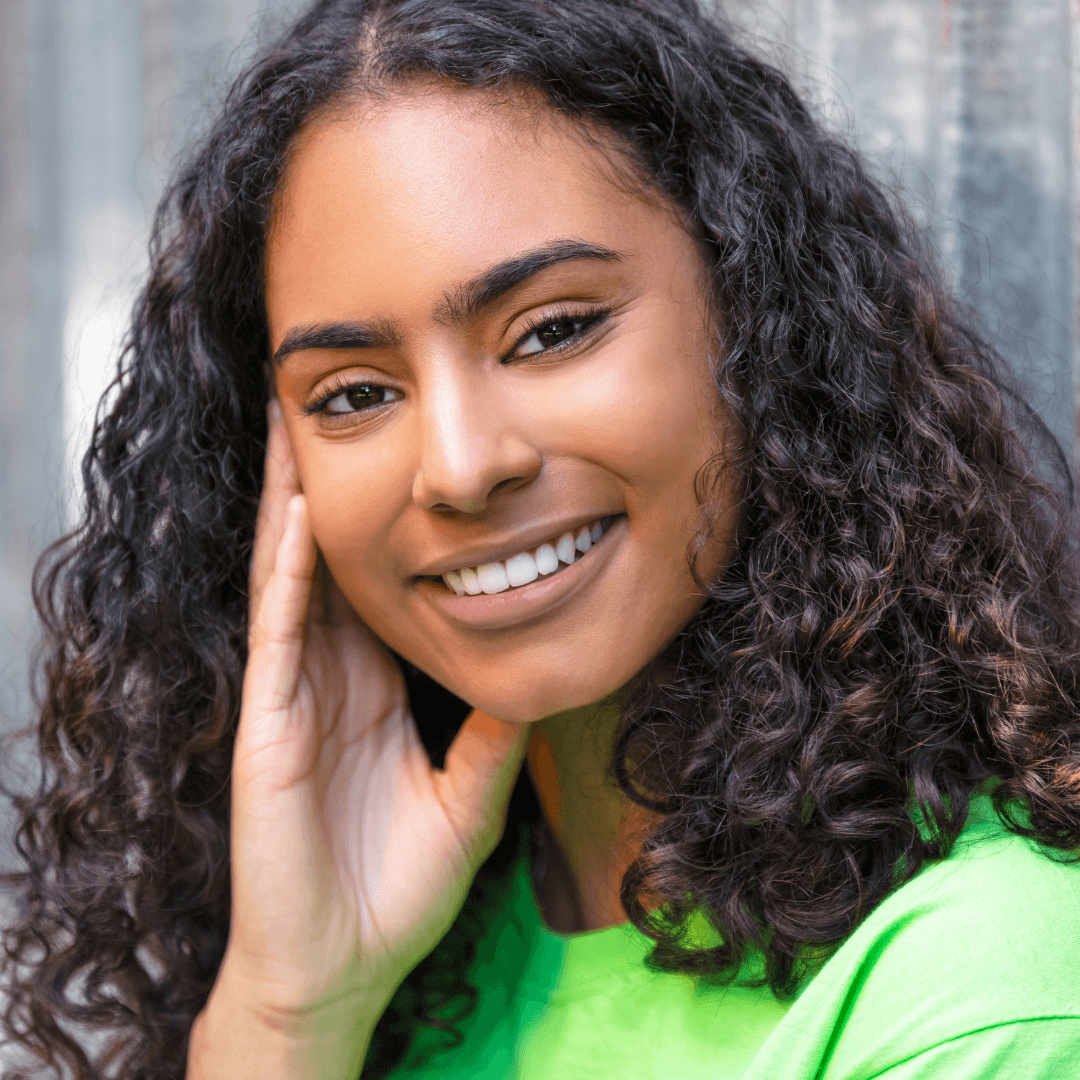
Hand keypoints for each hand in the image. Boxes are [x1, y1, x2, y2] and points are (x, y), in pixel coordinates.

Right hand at [190, 400, 528, 1076]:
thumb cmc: (397, 888)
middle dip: (328, 485)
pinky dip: (287, 575)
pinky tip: (299, 520)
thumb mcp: (468, 796)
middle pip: (326, 561)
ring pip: (290, 578)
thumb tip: (539, 676)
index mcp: (372, 687)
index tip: (407, 459)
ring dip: (295, 503)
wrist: (343, 967)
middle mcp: (328, 678)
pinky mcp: (267, 726)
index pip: (376, 585)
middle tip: (337, 406)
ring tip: (298, 426)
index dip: (387, 522)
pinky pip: (279, 636)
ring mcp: (293, 697)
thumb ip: (495, 734)